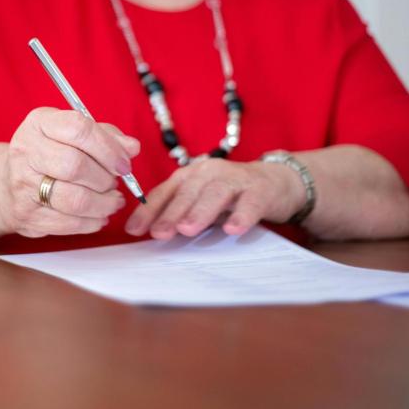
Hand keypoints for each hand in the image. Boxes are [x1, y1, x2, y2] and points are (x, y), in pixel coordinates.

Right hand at [0, 107, 139, 237]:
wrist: (6, 184)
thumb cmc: (49, 154)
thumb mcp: (72, 134)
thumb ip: (105, 136)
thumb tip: (132, 148)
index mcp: (39, 123)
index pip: (78, 129)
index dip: (108, 148)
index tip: (124, 163)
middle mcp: (26, 151)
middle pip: (75, 166)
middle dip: (105, 179)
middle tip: (114, 183)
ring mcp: (22, 185)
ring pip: (75, 200)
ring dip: (104, 204)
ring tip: (112, 201)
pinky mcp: (26, 215)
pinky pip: (69, 223)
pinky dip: (92, 222)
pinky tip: (98, 215)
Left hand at [124, 158, 306, 239]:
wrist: (275, 182)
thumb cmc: (229, 196)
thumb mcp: (200, 202)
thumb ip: (178, 213)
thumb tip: (150, 235)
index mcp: (189, 176)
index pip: (163, 193)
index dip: (148, 211)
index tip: (133, 231)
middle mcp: (208, 173)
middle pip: (187, 193)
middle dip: (171, 213)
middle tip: (159, 233)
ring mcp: (235, 179)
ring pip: (215, 193)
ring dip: (200, 211)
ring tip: (188, 229)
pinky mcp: (260, 189)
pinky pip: (250, 202)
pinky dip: (242, 215)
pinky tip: (233, 229)